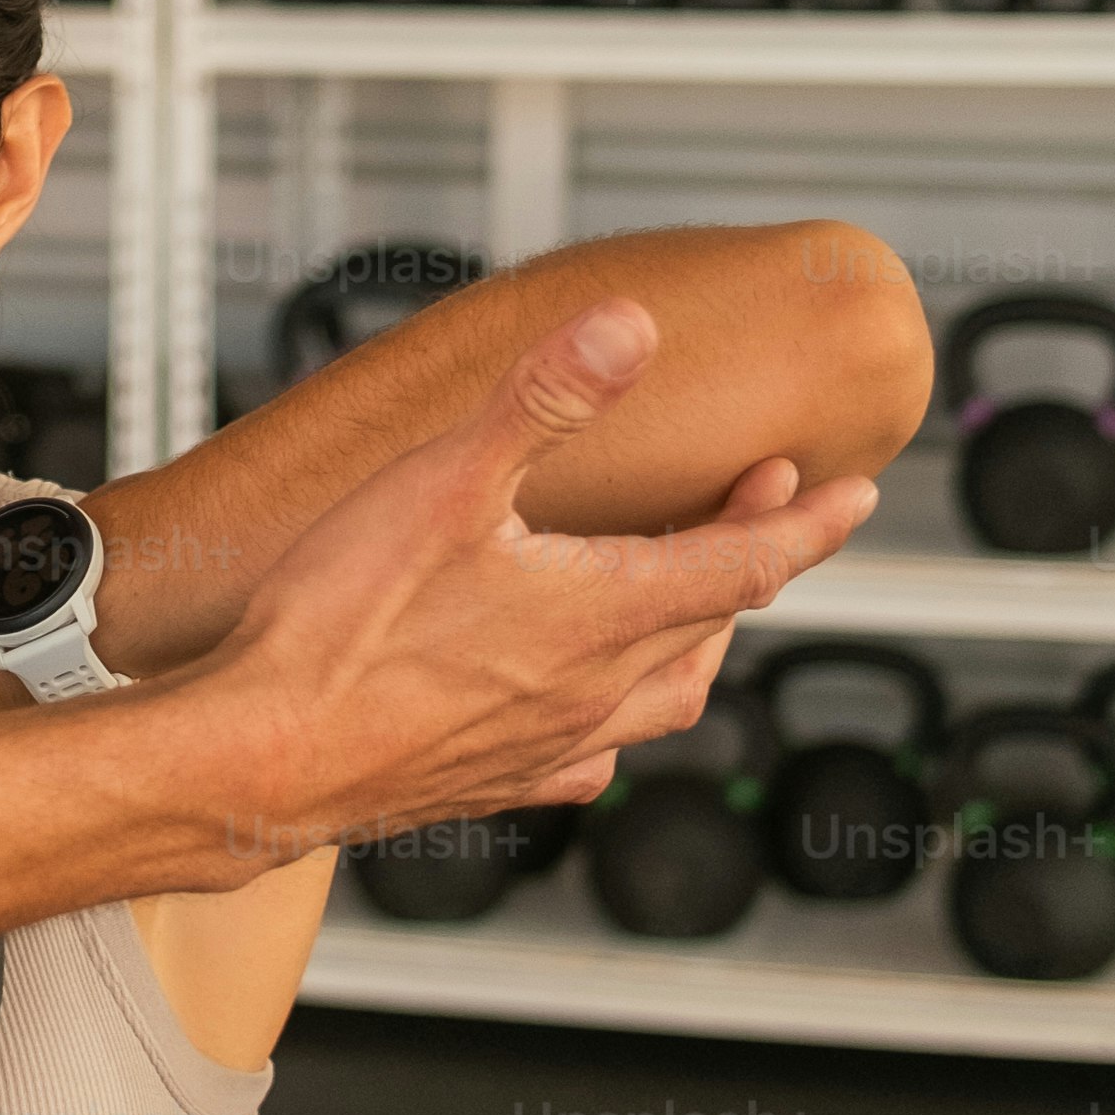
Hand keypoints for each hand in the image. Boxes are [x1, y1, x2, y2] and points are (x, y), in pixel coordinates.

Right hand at [192, 299, 870, 864]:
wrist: (260, 761)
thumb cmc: (342, 630)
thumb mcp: (444, 483)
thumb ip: (543, 399)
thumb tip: (627, 329)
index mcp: (605, 613)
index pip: (746, 562)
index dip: (808, 521)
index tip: (854, 494)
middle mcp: (595, 689)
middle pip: (712, 624)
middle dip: (752, 558)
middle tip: (763, 507)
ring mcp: (546, 745)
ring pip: (664, 700)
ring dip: (698, 646)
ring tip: (699, 614)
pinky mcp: (490, 785)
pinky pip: (586, 762)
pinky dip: (613, 727)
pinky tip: (588, 725)